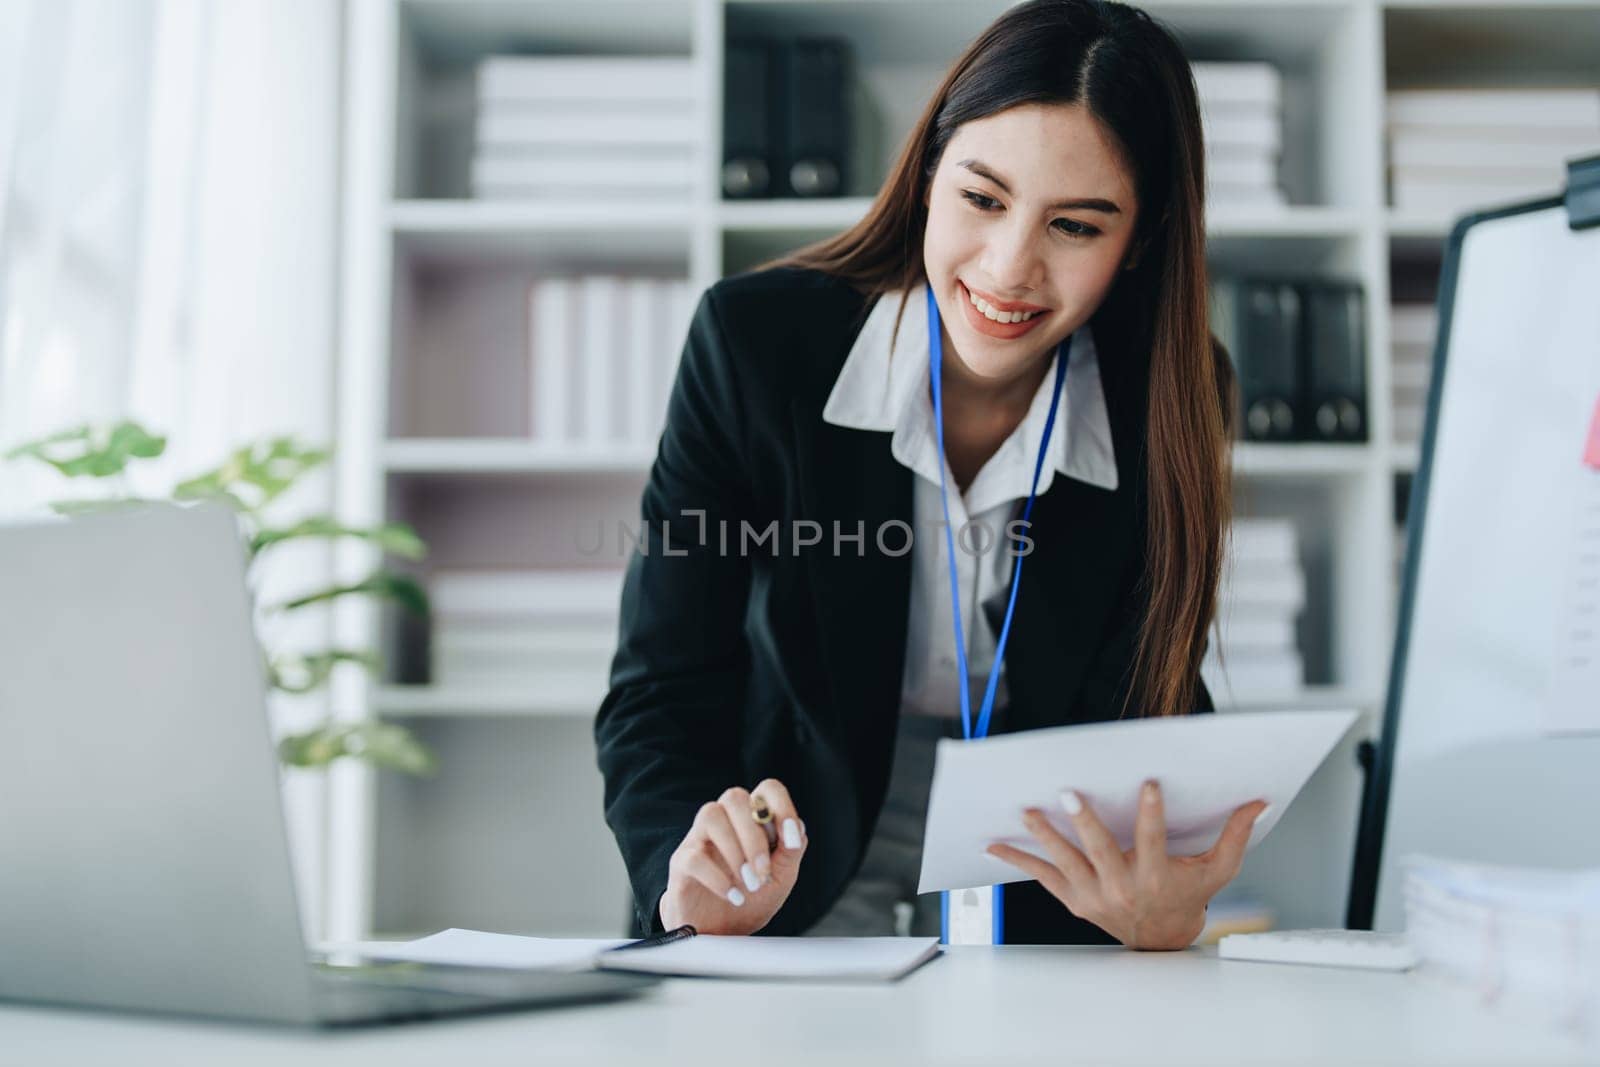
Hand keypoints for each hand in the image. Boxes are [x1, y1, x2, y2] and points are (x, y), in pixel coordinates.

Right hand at [658, 779, 807, 934]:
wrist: (723, 933)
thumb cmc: (753, 898)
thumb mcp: (781, 877)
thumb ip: (790, 852)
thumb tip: (796, 828)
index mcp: (752, 818)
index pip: (767, 789)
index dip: (781, 806)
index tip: (790, 840)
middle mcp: (725, 820)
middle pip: (734, 798)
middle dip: (754, 836)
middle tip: (763, 872)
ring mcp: (699, 838)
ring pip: (711, 815)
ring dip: (735, 851)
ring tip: (749, 883)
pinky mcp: (681, 863)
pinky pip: (694, 857)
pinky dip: (718, 879)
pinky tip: (734, 896)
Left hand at [986, 781, 1266, 949]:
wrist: (1161, 939)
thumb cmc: (1189, 897)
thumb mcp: (1218, 870)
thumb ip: (1236, 835)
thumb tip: (1261, 802)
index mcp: (1156, 877)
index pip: (1154, 841)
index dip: (1152, 814)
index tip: (1149, 785)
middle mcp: (1122, 888)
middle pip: (1100, 851)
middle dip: (1083, 822)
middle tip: (1068, 793)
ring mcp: (1093, 896)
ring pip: (1065, 862)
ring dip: (1044, 836)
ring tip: (1025, 811)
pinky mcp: (1073, 900)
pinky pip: (1042, 878)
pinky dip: (1018, 861)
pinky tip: (995, 845)